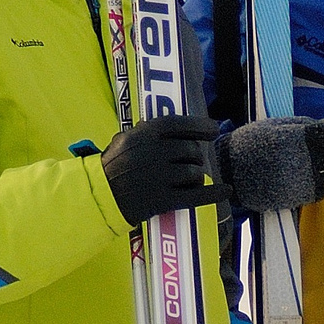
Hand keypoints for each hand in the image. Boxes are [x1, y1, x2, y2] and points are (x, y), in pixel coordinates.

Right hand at [102, 113, 223, 224]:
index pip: (178, 124)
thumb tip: (185, 128)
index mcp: (142, 135)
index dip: (199, 125)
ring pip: (195, 172)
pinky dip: (214, 193)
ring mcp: (158, 177)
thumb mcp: (124, 141)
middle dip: (195, 156)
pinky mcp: (162, 200)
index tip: (214, 129)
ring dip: (195, 176)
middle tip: (189, 162)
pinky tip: (226, 190)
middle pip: (191, 150)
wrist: (98, 197)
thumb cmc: (113, 168)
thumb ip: (149, 132)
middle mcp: (152, 153)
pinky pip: (197, 195)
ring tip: (185, 181)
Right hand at [221, 116, 323, 211]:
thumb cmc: (250, 144)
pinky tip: (315, 177)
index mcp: (297, 137)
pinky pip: (321, 190)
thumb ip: (301, 125)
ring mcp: (302, 179)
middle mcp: (303, 158)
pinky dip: (322, 183)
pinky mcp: (297, 196)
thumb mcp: (273, 126)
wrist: (229, 172)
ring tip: (320, 163)